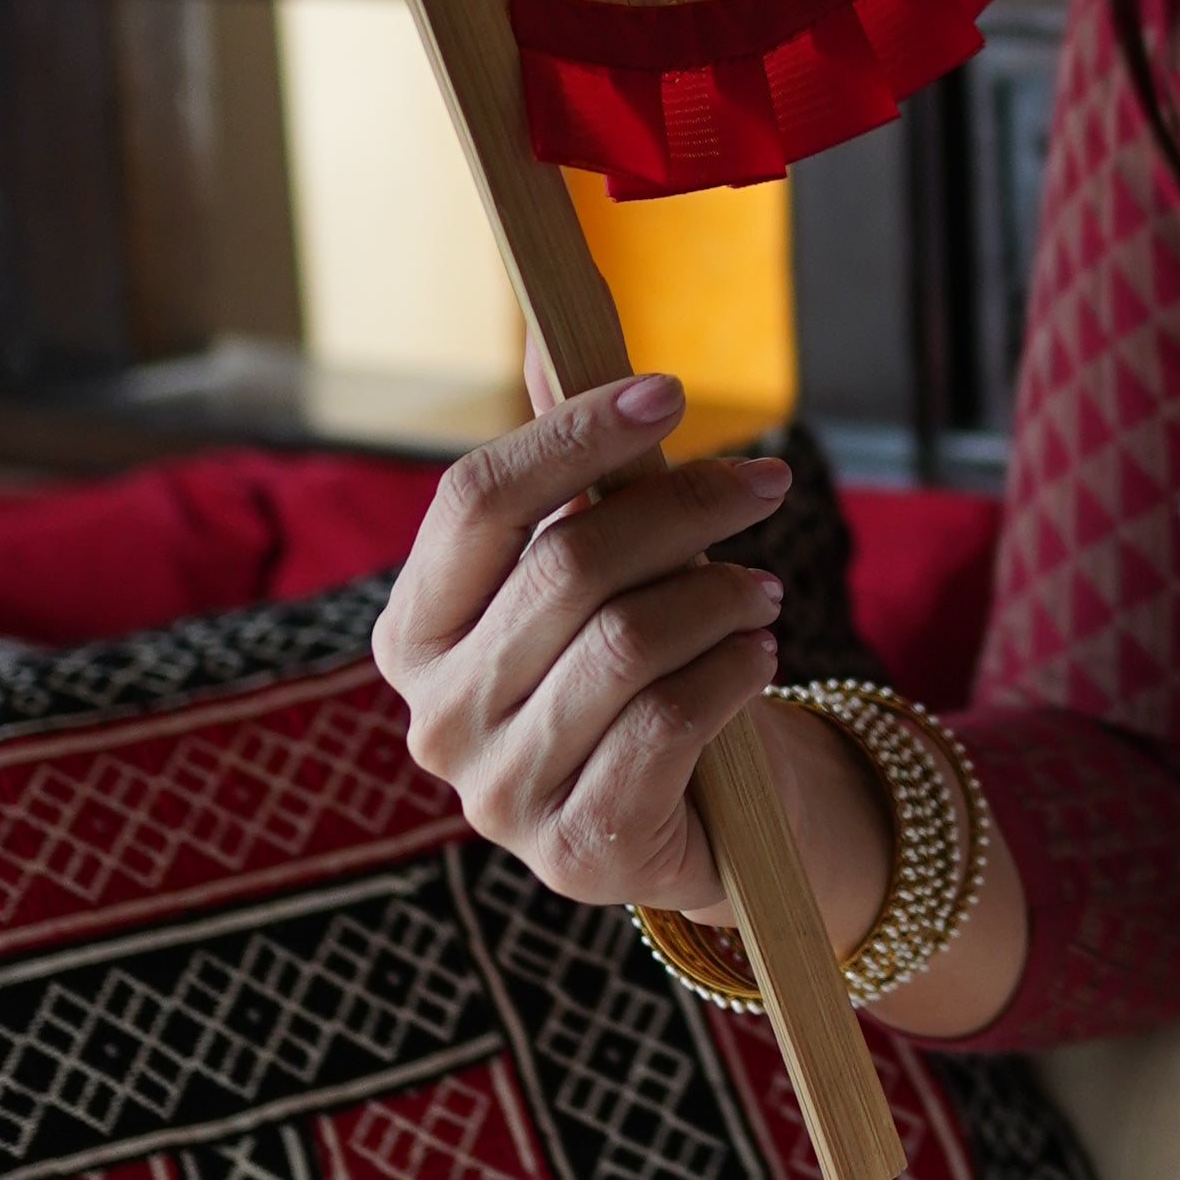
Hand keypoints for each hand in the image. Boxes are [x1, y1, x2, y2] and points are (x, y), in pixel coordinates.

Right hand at [372, 369, 817, 927]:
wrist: (692, 816)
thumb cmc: (633, 669)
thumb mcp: (596, 566)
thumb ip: (568, 466)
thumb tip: (554, 329)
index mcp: (415, 631)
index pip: (474, 503)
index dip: (573, 436)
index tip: (671, 393)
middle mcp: (436, 716)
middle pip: (565, 565)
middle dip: (684, 508)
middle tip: (764, 483)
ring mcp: (497, 794)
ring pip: (625, 644)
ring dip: (717, 595)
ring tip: (763, 590)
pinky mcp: (576, 849)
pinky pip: (667, 723)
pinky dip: (730, 673)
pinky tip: (756, 656)